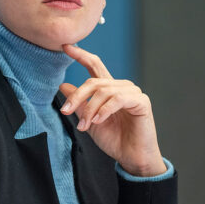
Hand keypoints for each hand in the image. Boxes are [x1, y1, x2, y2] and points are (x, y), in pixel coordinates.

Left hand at [58, 43, 166, 177]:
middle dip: (77, 96)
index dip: (81, 55)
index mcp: (109, 89)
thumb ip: (79, 104)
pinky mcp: (141, 102)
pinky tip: (98, 121)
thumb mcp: (89, 120)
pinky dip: (104, 110)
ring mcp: (132, 93)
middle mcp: (121, 87)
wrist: (132, 157)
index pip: (94, 65)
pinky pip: (117, 99)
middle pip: (94, 82)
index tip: (65, 46)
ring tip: (85, 126)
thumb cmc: (114, 139)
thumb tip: (63, 85)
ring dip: (90, 109)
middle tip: (66, 111)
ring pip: (103, 91)